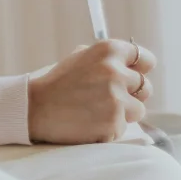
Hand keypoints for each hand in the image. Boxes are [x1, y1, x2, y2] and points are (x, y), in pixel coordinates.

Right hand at [27, 39, 155, 144]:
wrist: (34, 108)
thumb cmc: (57, 84)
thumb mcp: (79, 58)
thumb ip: (107, 59)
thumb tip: (133, 65)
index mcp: (108, 50)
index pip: (146, 59)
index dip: (140, 70)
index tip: (133, 76)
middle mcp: (115, 71)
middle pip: (145, 87)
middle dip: (131, 94)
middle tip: (107, 98)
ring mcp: (116, 98)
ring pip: (138, 110)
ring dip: (123, 113)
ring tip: (96, 112)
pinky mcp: (114, 122)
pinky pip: (123, 128)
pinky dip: (109, 128)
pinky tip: (89, 123)